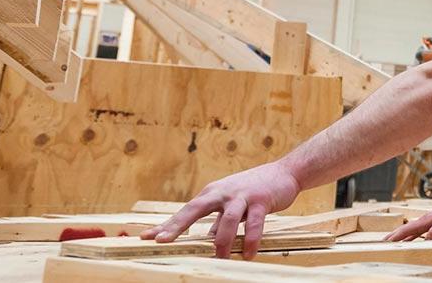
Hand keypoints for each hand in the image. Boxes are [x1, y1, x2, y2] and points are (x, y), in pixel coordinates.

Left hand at [139, 162, 300, 258]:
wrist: (285, 172)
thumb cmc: (255, 190)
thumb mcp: (233, 203)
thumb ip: (220, 220)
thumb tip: (208, 240)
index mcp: (213, 193)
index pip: (186, 211)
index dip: (167, 225)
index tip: (146, 237)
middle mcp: (223, 193)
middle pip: (195, 209)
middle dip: (178, 225)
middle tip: (163, 241)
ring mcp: (242, 196)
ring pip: (227, 219)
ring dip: (222, 241)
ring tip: (219, 259)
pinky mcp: (261, 201)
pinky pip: (254, 224)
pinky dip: (251, 240)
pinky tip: (248, 254)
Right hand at [384, 201, 431, 240]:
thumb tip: (427, 237)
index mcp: (424, 221)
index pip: (407, 230)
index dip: (397, 236)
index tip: (387, 242)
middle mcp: (422, 221)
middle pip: (404, 229)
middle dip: (393, 236)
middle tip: (381, 243)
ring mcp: (425, 222)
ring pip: (409, 230)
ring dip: (399, 236)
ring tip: (389, 242)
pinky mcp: (430, 224)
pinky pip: (416, 232)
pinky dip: (409, 237)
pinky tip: (408, 241)